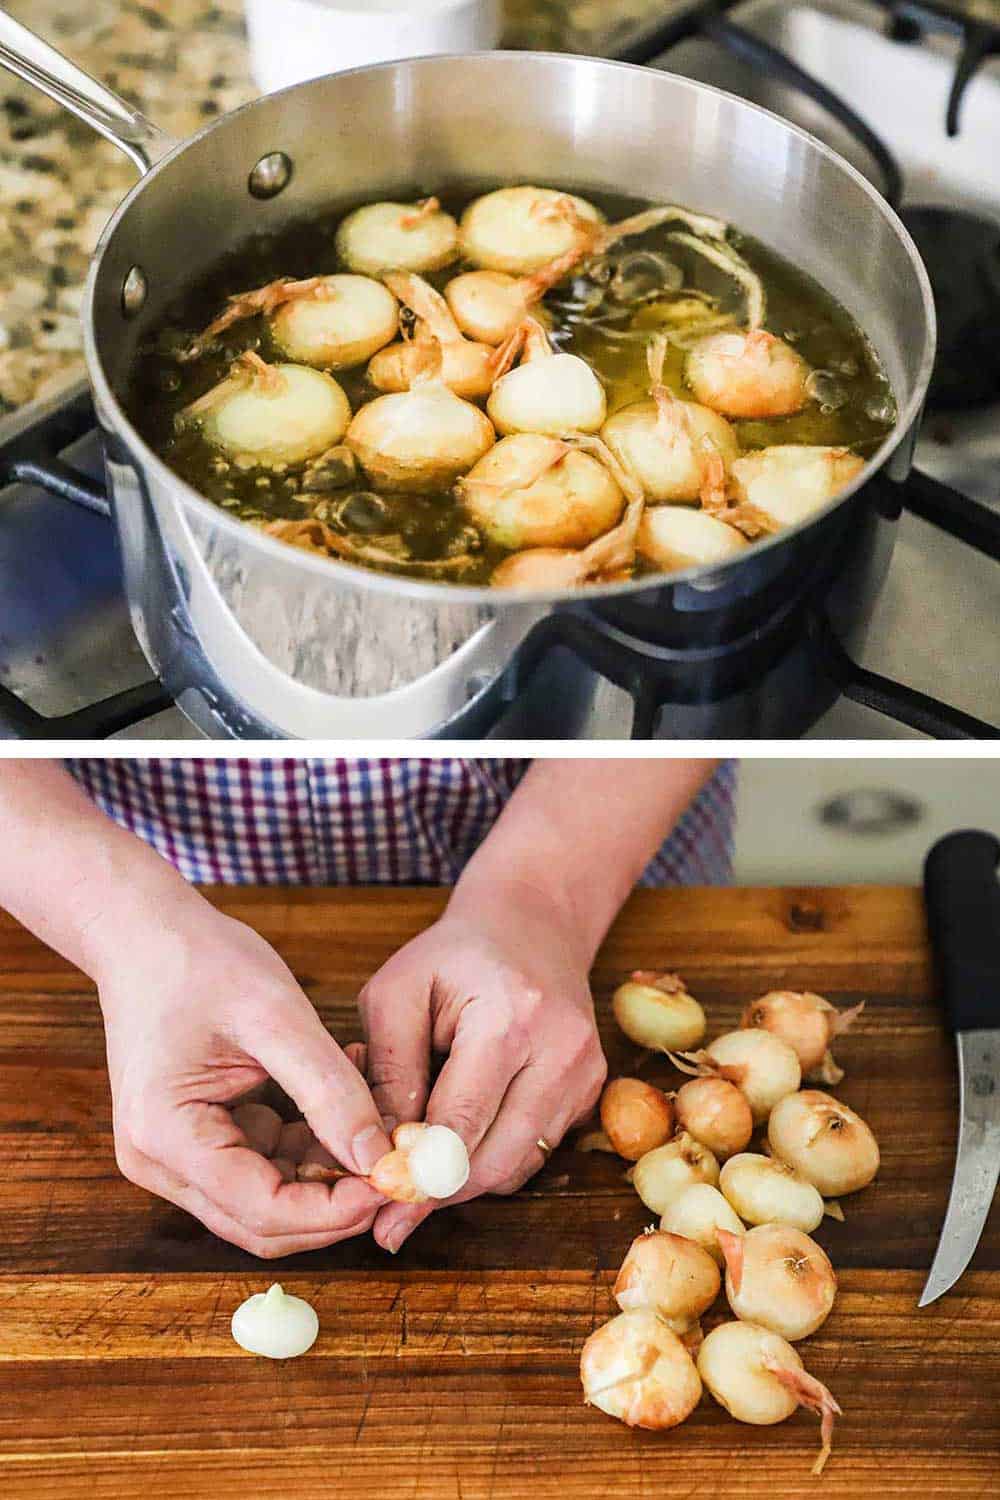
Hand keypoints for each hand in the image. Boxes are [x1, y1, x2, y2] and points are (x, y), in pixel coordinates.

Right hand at [97, 894, 390, 1256]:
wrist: (146, 933)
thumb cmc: (200, 961)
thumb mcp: (276, 1016)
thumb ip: (329, 1090)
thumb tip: (378, 1156)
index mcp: (166, 1135)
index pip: (262, 1209)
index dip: (334, 1210)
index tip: (393, 1183)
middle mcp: (160, 1161)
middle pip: (263, 1220)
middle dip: (336, 1204)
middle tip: (399, 1168)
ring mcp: (174, 1155)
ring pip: (268, 1199)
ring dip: (328, 1172)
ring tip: (380, 1119)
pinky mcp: (197, 1138)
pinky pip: (263, 1165)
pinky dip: (310, 1145)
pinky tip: (348, 1101)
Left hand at [357, 879, 607, 1251]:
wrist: (531, 926)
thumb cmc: (453, 957)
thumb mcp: (397, 993)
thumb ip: (388, 1072)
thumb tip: (379, 1153)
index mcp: (511, 1018)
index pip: (460, 1124)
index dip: (415, 1171)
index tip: (376, 1199)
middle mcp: (561, 1052)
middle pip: (494, 1160)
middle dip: (438, 1190)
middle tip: (390, 1210)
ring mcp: (586, 1075)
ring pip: (517, 1167)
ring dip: (464, 1181)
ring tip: (417, 1174)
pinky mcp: (593, 1092)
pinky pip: (535, 1153)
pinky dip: (492, 1161)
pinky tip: (458, 1147)